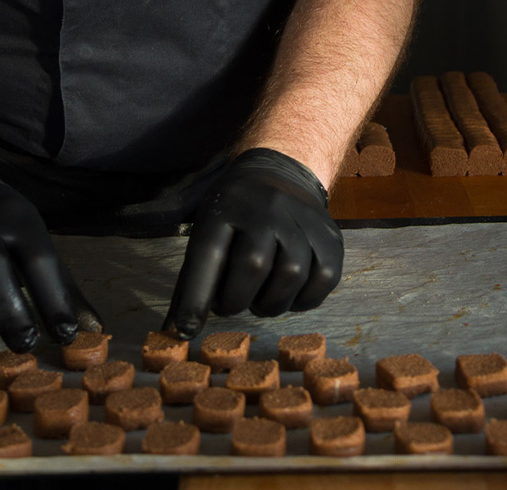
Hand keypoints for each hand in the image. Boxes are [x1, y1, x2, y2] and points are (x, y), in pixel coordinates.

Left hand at [164, 148, 343, 338]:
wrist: (281, 175)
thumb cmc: (235, 214)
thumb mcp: (207, 228)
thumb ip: (193, 278)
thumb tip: (176, 331)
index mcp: (226, 206)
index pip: (208, 255)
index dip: (196, 298)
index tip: (185, 331)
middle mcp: (266, 207)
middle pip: (252, 266)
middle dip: (237, 300)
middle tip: (231, 303)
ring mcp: (302, 219)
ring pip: (291, 275)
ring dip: (271, 303)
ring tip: (260, 298)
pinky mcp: (330, 236)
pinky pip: (323, 279)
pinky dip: (304, 299)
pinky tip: (289, 293)